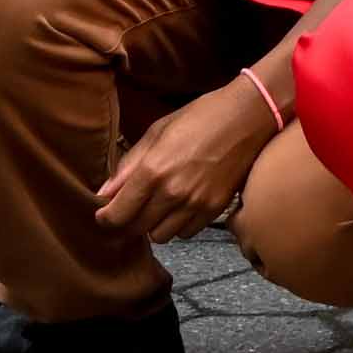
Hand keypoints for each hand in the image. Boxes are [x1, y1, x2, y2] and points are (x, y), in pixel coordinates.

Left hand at [91, 81, 274, 243]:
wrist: (248, 116)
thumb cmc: (200, 116)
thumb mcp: (157, 132)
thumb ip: (129, 165)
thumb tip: (105, 191)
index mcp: (152, 170)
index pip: (117, 214)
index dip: (105, 218)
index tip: (104, 214)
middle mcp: (172, 193)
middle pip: (136, 229)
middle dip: (128, 221)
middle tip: (131, 208)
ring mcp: (195, 204)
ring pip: (161, 236)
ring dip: (155, 225)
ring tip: (159, 205)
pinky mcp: (215, 209)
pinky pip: (186, 232)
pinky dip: (179, 224)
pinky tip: (181, 205)